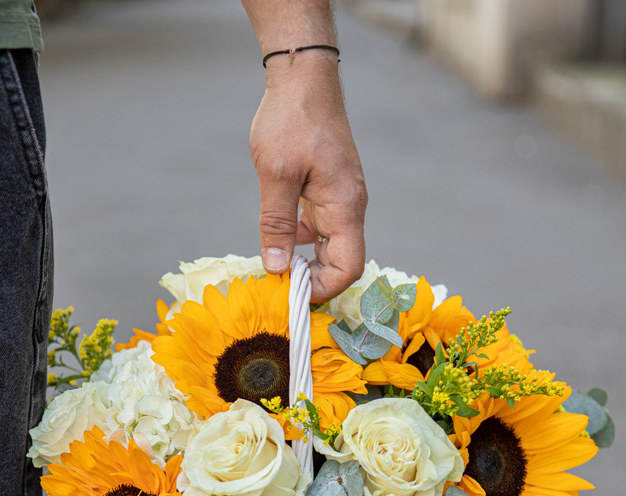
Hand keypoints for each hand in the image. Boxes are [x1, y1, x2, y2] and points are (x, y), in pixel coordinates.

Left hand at [249, 54, 367, 301]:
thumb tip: (276, 268)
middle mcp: (350, 207)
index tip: (291, 288)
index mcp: (344, 206)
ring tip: (276, 263)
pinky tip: (280, 235)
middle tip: (278, 282)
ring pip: (332, 247)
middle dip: (313, 278)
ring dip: (307, 261)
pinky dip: (304, 240)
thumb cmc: (291, 119)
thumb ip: (277, 224)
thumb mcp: (276, 175)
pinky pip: (322, 228)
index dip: (324, 287)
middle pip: (342, 262)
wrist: (303, 77)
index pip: (349, 267)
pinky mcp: (330, 191)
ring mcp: (342, 199)